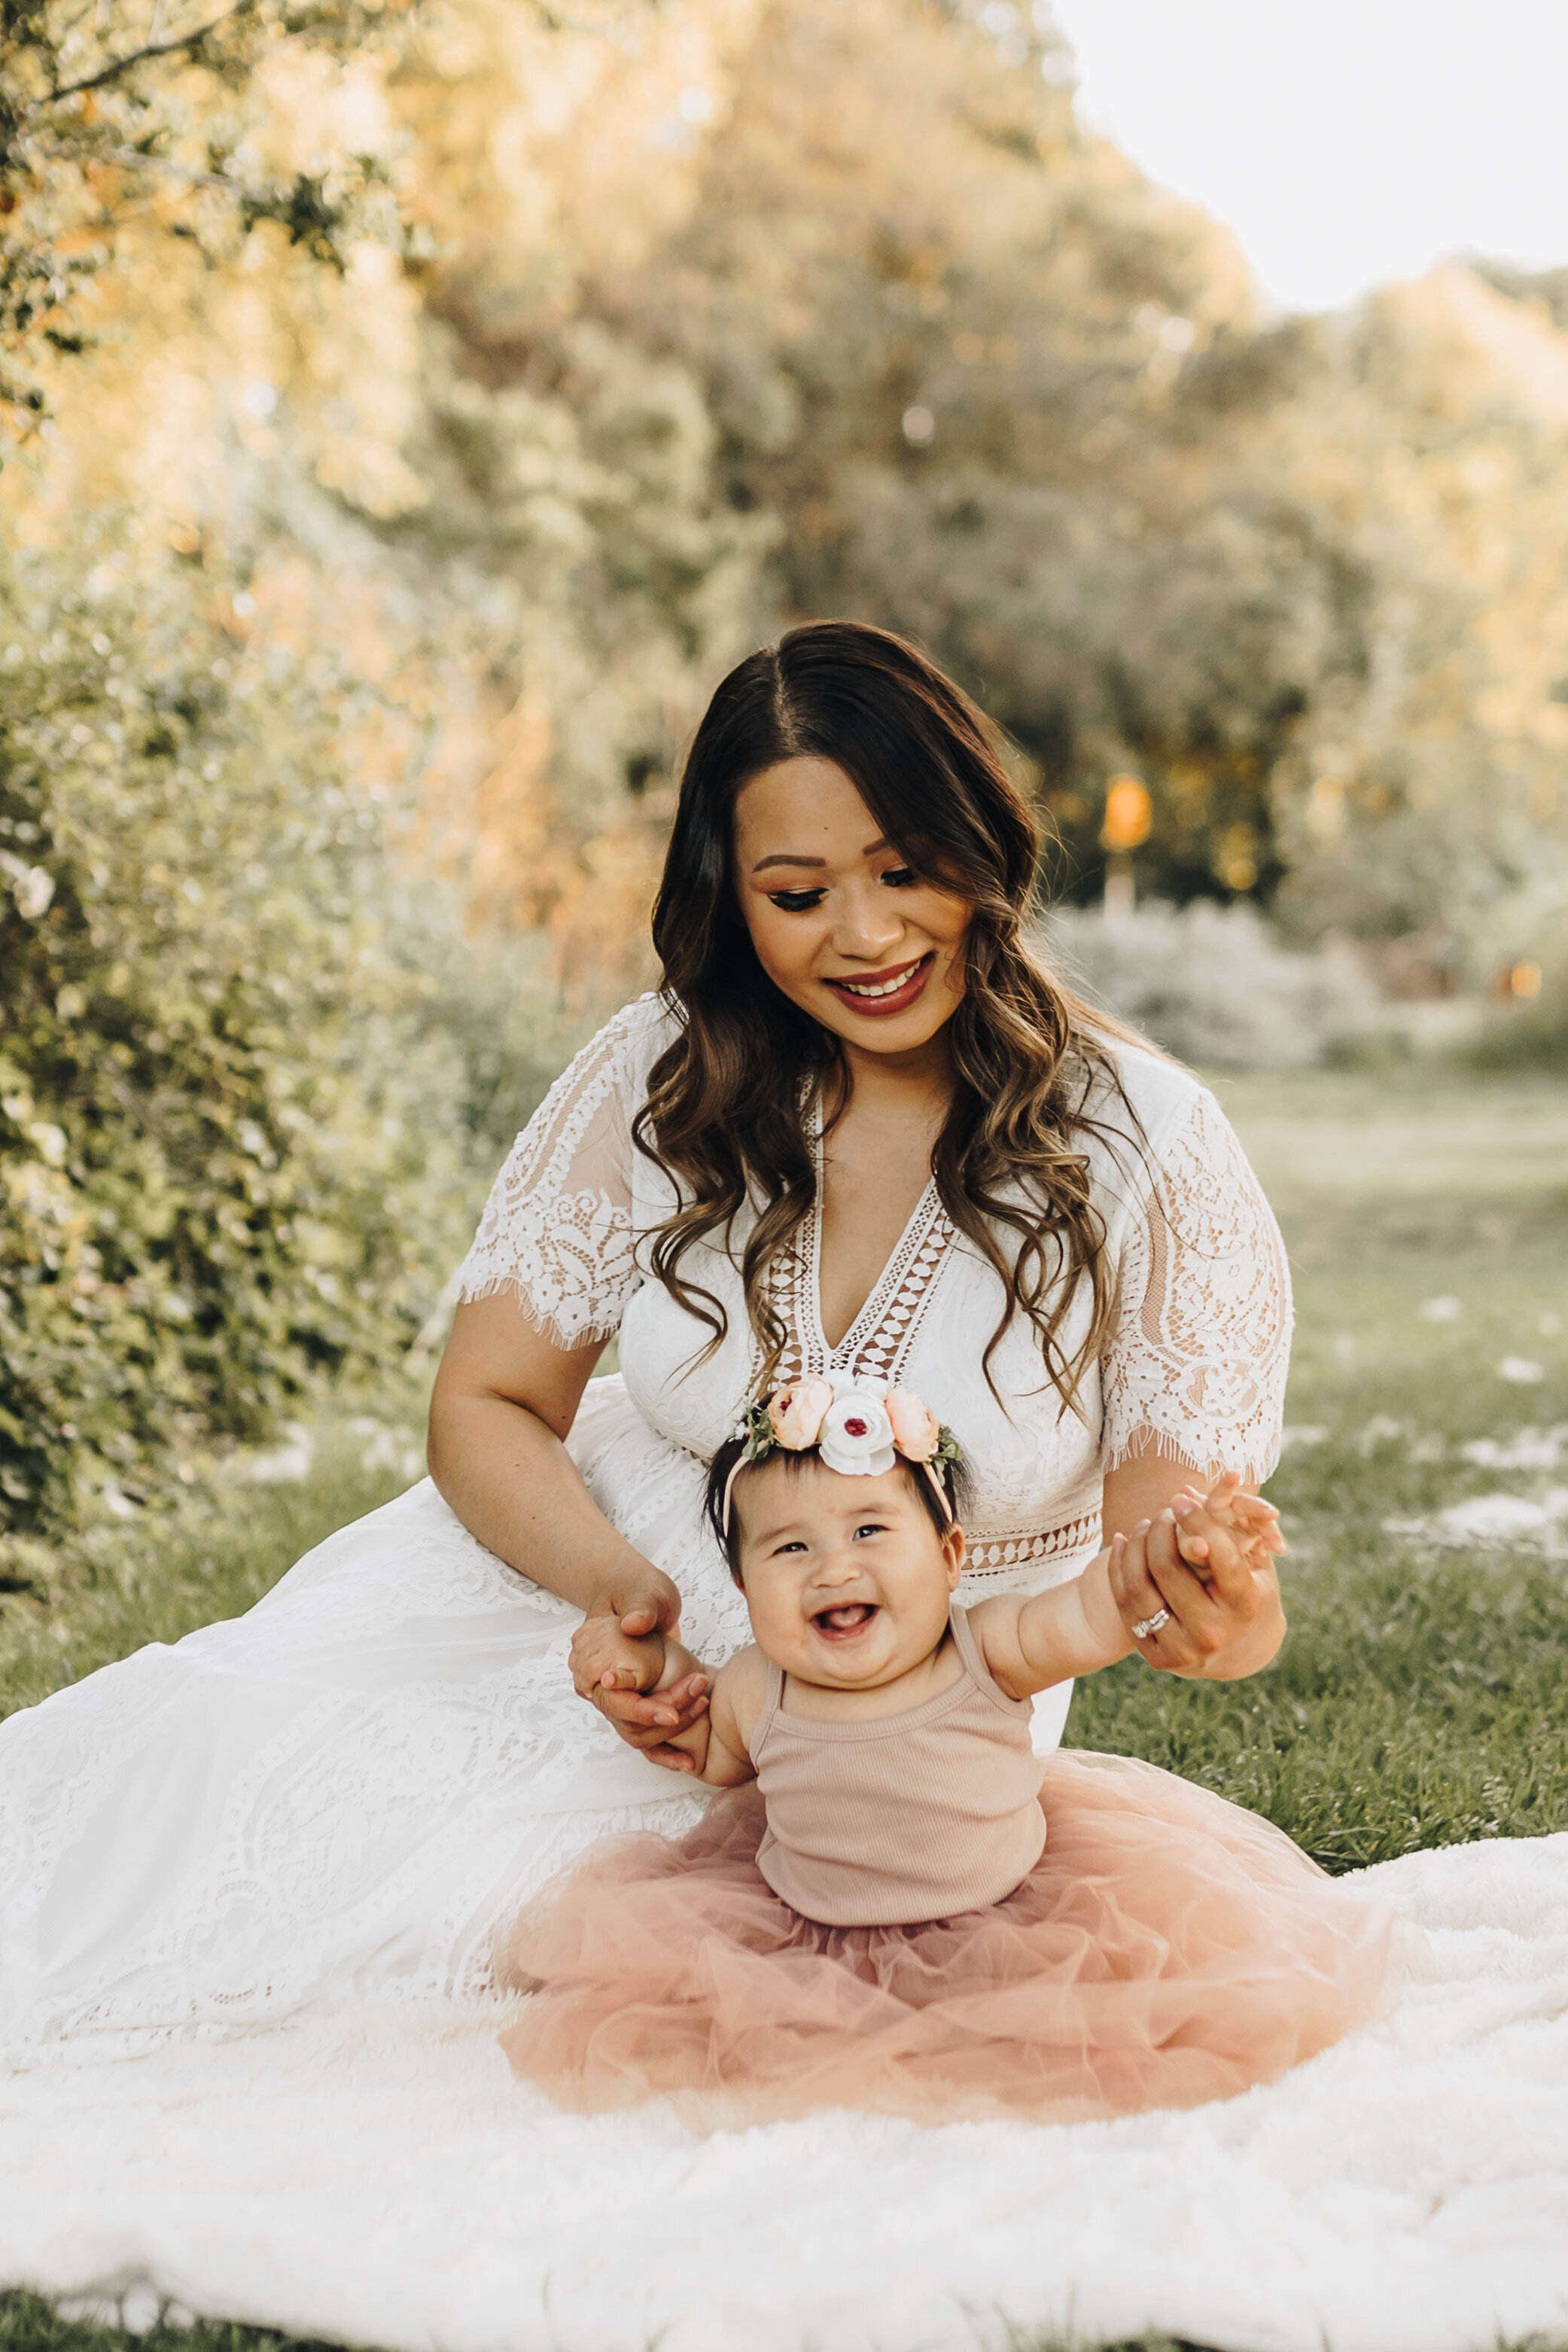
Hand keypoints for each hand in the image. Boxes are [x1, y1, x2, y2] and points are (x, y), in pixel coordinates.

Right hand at [568, 1568, 710, 1771]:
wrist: (642, 1600)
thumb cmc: (640, 1593)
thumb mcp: (644, 1594)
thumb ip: (639, 1608)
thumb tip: (632, 1624)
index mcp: (592, 1660)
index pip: (614, 1701)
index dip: (643, 1711)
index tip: (671, 1716)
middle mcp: (598, 1685)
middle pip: (629, 1721)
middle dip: (667, 1715)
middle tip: (700, 1698)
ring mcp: (616, 1698)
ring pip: (640, 1734)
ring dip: (674, 1725)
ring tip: (704, 1701)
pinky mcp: (634, 1706)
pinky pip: (645, 1740)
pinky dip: (666, 1755)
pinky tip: (690, 1764)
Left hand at [1107, 1475, 1286, 1678]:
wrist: (1237, 1653)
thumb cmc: (1248, 1593)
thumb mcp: (1253, 1562)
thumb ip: (1229, 1527)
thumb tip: (1186, 1491)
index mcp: (1244, 1606)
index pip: (1217, 1555)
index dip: (1195, 1520)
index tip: (1179, 1500)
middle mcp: (1213, 1632)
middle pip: (1166, 1566)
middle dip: (1160, 1529)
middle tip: (1162, 1513)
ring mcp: (1182, 1649)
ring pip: (1138, 1586)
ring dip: (1135, 1546)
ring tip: (1143, 1526)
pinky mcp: (1157, 1658)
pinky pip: (1126, 1606)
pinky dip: (1119, 1569)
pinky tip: (1123, 1544)